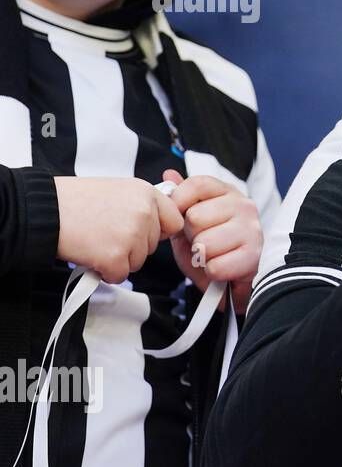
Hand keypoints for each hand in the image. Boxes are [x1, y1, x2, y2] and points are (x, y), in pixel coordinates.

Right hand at [54, 176, 184, 283]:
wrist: (42, 210)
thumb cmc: (73, 202)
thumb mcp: (117, 191)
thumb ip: (141, 206)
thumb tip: (159, 224)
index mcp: (146, 193)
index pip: (174, 221)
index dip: (157, 231)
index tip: (141, 232)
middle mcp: (144, 212)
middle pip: (153, 245)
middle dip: (132, 246)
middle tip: (105, 234)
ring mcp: (132, 234)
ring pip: (138, 262)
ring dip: (118, 258)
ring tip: (95, 240)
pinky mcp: (116, 256)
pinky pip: (120, 275)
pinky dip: (105, 271)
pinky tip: (91, 254)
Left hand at [163, 170, 262, 313]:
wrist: (234, 278)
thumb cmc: (213, 247)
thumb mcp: (192, 221)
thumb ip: (181, 199)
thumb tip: (169, 174)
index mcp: (227, 193)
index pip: (197, 185)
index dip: (179, 202)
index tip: (179, 218)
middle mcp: (244, 206)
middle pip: (195, 217)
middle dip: (192, 235)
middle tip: (203, 242)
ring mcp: (252, 230)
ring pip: (204, 244)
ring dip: (202, 256)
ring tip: (213, 255)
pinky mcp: (254, 256)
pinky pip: (215, 266)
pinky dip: (212, 272)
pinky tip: (222, 267)